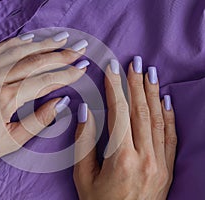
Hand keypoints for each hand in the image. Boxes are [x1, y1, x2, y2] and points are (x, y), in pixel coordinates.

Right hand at [73, 57, 176, 199]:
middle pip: (139, 111)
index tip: (111, 68)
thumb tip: (86, 112)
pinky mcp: (167, 168)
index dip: (114, 87)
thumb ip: (84, 142)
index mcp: (120, 158)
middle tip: (133, 62)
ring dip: (152, 93)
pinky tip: (165, 99)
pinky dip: (168, 115)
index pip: (118, 112)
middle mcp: (144, 157)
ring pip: (156, 120)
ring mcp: (159, 163)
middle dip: (135, 84)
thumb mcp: (83, 177)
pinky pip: (170, 136)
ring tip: (149, 73)